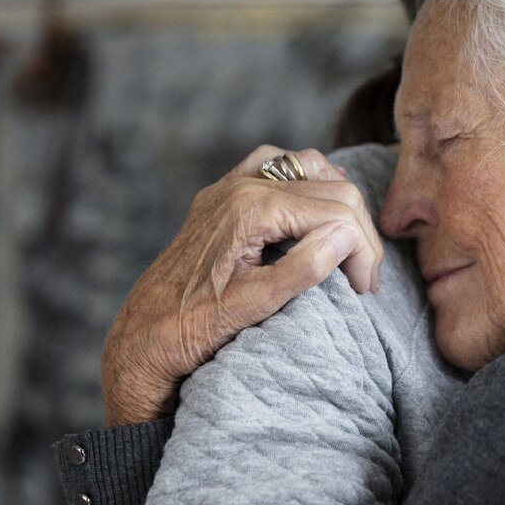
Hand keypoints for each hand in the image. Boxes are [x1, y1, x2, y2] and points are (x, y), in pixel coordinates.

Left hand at [101, 145, 383, 425]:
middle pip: (334, 189)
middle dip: (358, 233)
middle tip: (362, 280)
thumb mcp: (255, 306)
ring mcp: (230, 186)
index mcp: (252, 209)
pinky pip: (277, 166)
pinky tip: (313, 213)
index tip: (364, 290)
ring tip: (345, 248)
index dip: (363, 249)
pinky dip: (305, 182)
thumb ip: (303, 268)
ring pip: (311, 167)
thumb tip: (345, 236)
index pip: (338, 211)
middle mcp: (242, 186)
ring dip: (337, 204)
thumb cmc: (191, 329)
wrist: (140, 337)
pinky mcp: (223, 195)